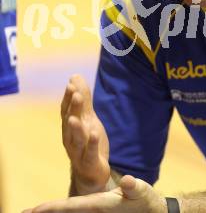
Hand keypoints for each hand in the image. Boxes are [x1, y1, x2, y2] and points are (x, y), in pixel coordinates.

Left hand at [22, 175, 167, 212]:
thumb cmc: (147, 201)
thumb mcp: (143, 191)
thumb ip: (135, 186)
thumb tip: (128, 180)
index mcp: (102, 205)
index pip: (73, 206)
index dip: (53, 207)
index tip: (35, 209)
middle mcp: (96, 210)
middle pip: (67, 211)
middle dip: (46, 211)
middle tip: (25, 212)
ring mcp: (97, 212)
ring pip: (72, 212)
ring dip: (54, 211)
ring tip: (36, 211)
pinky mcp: (100, 210)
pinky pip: (79, 211)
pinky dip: (66, 210)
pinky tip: (61, 210)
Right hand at [61, 75, 109, 193]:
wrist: (91, 172)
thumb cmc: (87, 141)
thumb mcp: (87, 118)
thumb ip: (82, 99)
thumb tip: (74, 76)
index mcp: (70, 127)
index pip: (67, 111)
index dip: (68, 98)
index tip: (71, 84)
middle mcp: (70, 138)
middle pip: (70, 122)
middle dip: (72, 108)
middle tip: (75, 94)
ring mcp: (79, 151)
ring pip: (76, 139)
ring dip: (75, 128)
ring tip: (76, 118)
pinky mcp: (89, 162)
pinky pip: (90, 153)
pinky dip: (92, 144)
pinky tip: (94, 134)